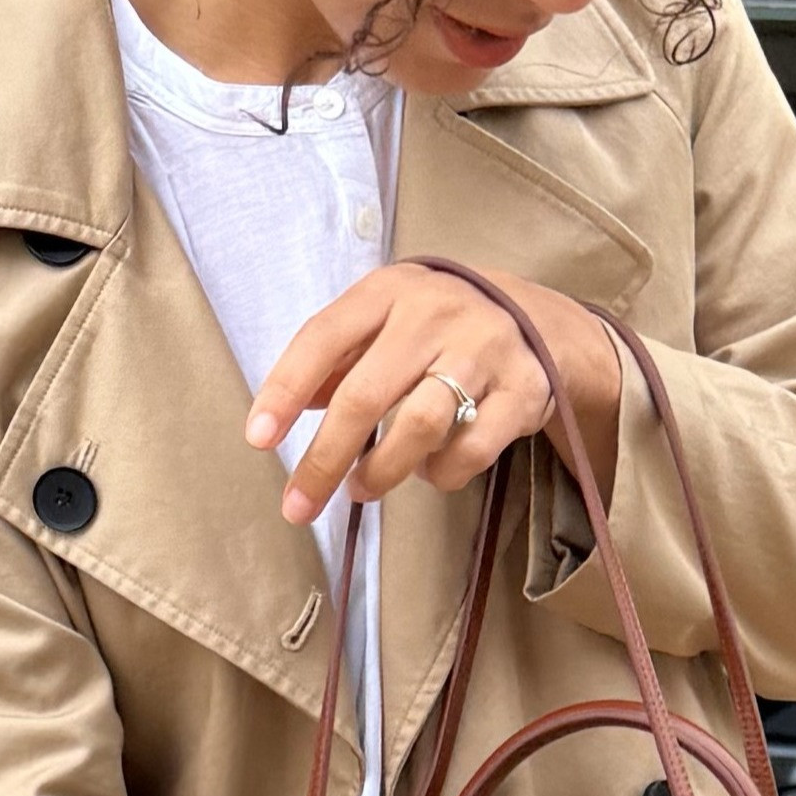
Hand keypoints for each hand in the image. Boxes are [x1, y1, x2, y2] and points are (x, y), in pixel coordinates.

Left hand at [245, 265, 622, 526]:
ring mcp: (484, 350)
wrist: (538, 320)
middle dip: (325, 458)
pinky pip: (471, 448)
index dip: (286, 388)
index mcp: (389, 292)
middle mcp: (435, 314)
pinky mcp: (523, 390)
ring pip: (420, 424)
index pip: (323, 337)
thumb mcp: (383, 321)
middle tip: (299, 503)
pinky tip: (430, 471)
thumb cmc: (437, 326)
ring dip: (381, 470)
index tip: (258, 439)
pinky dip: (441, 473)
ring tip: (361, 488)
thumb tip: (281, 412)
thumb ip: (335, 361)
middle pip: (366, 394)